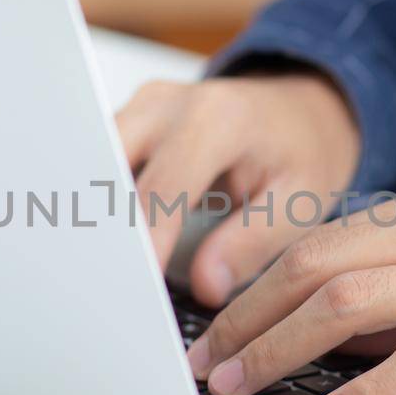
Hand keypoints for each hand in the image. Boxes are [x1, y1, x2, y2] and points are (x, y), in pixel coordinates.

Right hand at [115, 74, 359, 306]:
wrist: (300, 111)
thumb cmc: (301, 153)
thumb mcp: (298, 201)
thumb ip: (251, 242)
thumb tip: (205, 284)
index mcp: (217, 120)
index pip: (160, 190)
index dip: (142, 242)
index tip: (134, 290)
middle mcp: (170, 104)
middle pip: (108, 167)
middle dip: (103, 226)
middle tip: (108, 283)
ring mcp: (144, 107)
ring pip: (94, 162)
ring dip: (97, 214)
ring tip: (102, 268)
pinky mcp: (130, 118)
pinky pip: (101, 161)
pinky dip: (102, 202)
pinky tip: (109, 243)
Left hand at [186, 175, 395, 394]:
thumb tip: (334, 325)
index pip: (322, 239)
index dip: (255, 285)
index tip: (215, 326)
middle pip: (318, 263)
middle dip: (247, 316)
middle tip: (205, 362)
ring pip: (351, 300)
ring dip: (282, 347)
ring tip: (240, 384)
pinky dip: (369, 386)